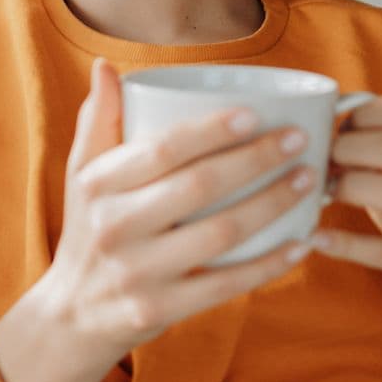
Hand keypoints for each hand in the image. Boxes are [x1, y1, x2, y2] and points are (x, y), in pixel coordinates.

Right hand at [35, 58, 318, 359]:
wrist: (73, 314)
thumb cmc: (89, 228)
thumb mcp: (81, 174)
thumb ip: (98, 119)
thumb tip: (106, 67)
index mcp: (99, 184)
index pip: (162, 149)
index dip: (210, 131)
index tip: (254, 114)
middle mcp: (114, 227)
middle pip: (198, 187)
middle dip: (256, 160)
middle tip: (299, 140)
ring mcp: (138, 272)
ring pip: (219, 234)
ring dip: (272, 205)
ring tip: (308, 179)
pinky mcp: (159, 310)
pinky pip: (225, 285)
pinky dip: (268, 265)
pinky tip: (300, 243)